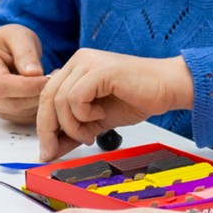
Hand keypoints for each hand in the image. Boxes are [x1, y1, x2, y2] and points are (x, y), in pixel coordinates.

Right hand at [0, 25, 47, 125]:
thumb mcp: (19, 35)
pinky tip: (45, 91)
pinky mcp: (2, 111)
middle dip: (35, 95)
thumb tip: (34, 74)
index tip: (47, 79)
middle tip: (55, 80)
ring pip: (18, 112)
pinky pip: (22, 117)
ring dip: (38, 102)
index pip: (1, 84)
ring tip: (53, 82)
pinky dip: (37, 108)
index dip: (26, 86)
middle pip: (10, 103)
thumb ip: (25, 52)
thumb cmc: (9, 40)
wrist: (4, 49)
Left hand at [36, 50, 191, 160]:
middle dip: (49, 129)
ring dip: (72, 125)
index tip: (48, 150)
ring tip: (90, 133)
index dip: (44, 124)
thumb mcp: (98, 121)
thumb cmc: (138, 98)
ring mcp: (88, 62)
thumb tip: (52, 151)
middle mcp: (79, 61)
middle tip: (54, 151)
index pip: (46, 96)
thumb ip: (75, 131)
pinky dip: (83, 114)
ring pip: (59, 99)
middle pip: (47, 97)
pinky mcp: (100, 69)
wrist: (168, 87)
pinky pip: (76, 97)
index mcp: (76, 69)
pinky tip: (99, 116)